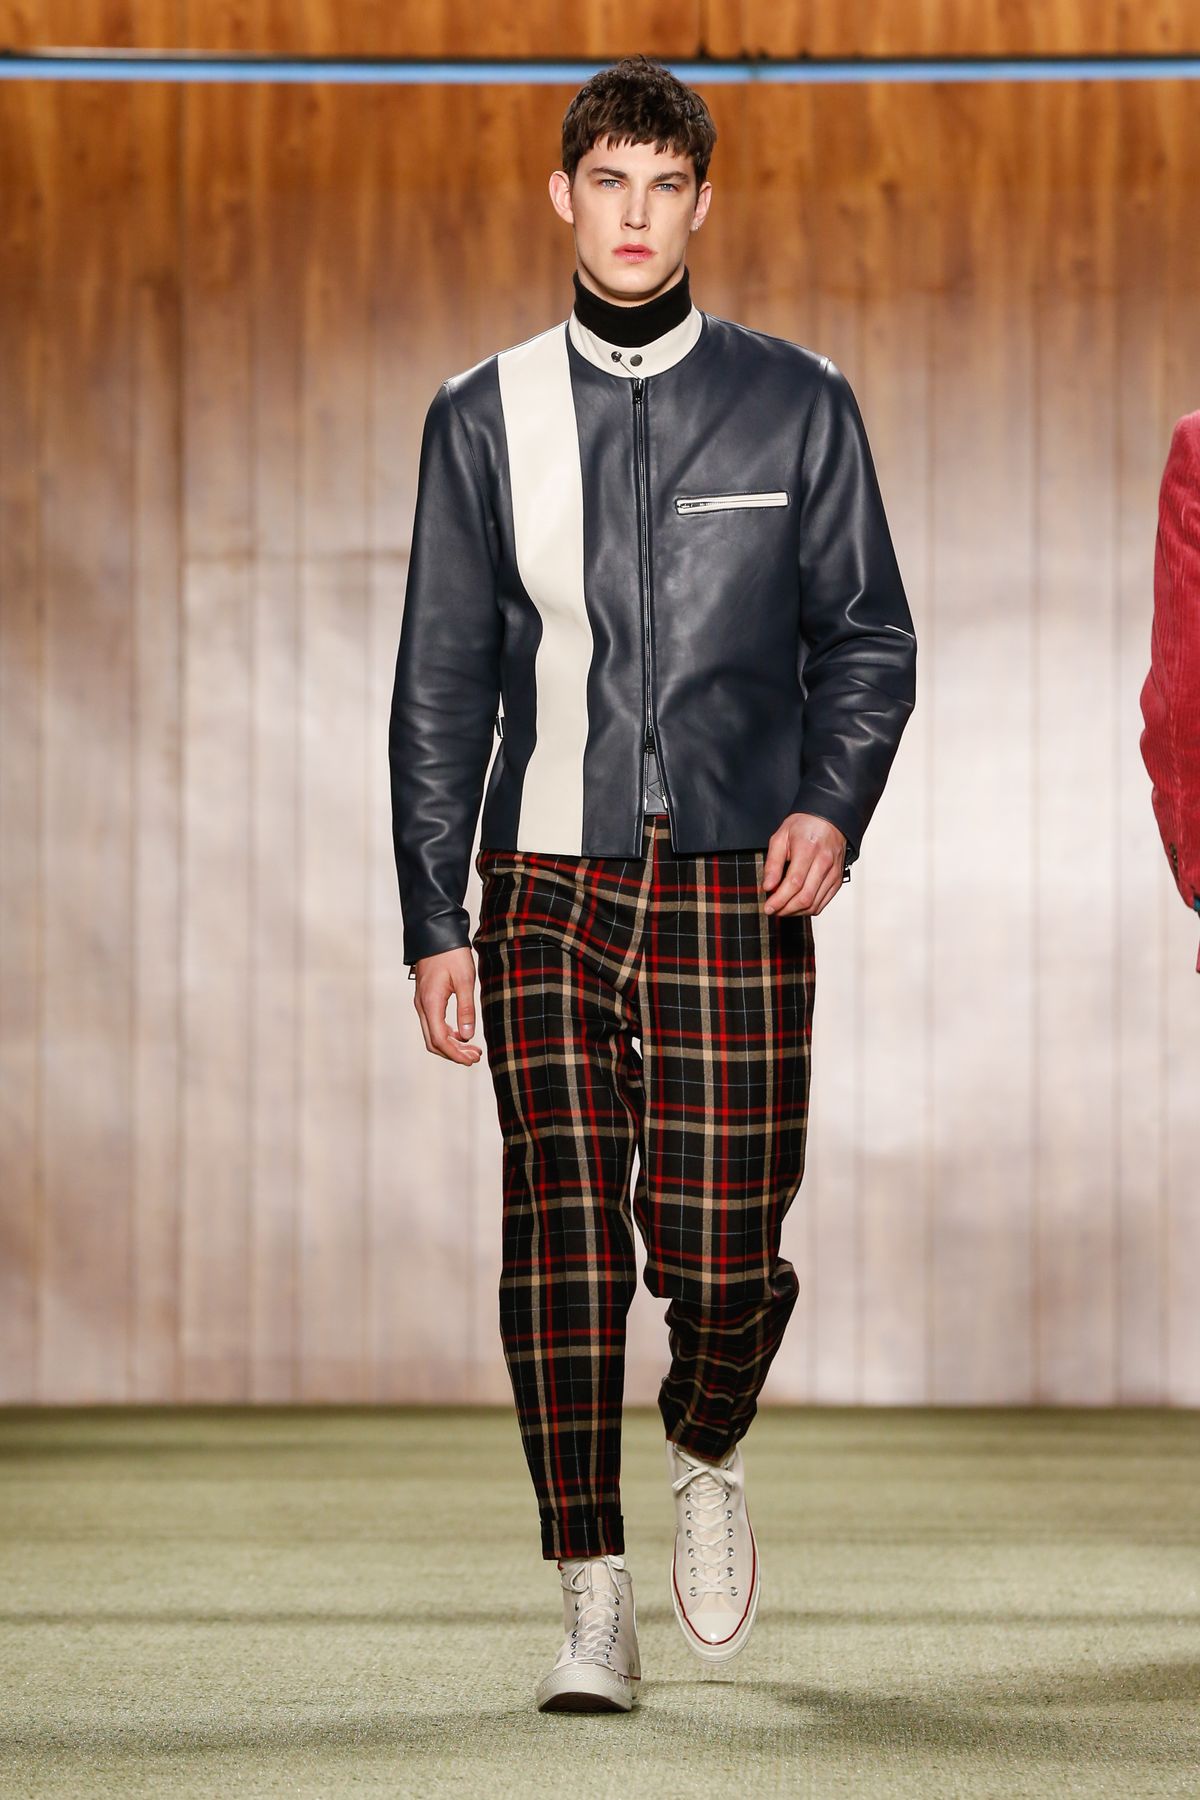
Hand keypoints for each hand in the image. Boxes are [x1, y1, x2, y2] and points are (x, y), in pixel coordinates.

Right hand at [411, 946, 482, 1064]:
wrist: (436, 934)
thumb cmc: (452, 954)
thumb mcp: (465, 980)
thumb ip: (466, 1009)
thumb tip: (468, 1036)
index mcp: (431, 1004)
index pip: (440, 1040)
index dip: (456, 1054)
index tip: (472, 1059)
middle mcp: (422, 1006)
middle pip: (433, 1042)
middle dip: (454, 1053)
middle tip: (475, 1057)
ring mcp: (422, 1003)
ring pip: (432, 1034)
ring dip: (451, 1045)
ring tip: (472, 1048)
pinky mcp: (426, 999)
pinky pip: (433, 1024)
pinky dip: (447, 1034)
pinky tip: (462, 1033)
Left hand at [762, 813, 846, 917]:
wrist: (829, 819)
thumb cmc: (803, 826)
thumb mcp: (780, 837)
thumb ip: (773, 863)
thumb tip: (768, 887)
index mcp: (808, 849)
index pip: (794, 883)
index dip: (779, 900)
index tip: (768, 908)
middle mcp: (824, 862)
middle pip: (805, 897)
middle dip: (786, 909)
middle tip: (773, 910)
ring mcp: (833, 873)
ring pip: (814, 904)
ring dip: (796, 912)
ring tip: (782, 908)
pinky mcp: (837, 880)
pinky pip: (822, 903)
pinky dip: (808, 909)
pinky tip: (796, 905)